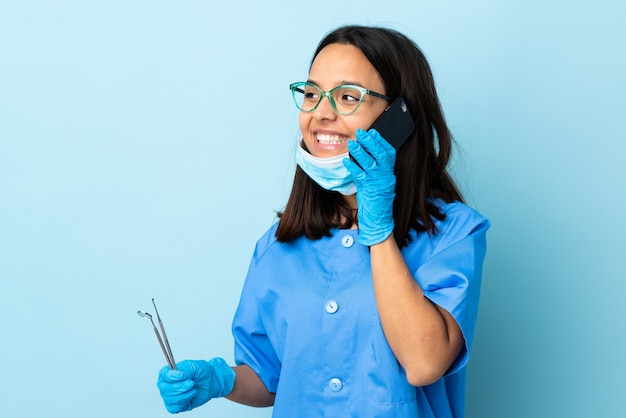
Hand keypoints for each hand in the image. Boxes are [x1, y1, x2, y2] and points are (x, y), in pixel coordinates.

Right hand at [157, 358, 235, 413]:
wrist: (211, 381)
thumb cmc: (201, 371)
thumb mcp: (193, 366)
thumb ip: (185, 370)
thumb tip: (179, 376)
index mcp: (168, 372)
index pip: (163, 375)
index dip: (172, 376)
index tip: (183, 375)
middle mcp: (166, 385)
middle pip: (165, 389)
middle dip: (180, 387)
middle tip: (191, 383)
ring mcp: (170, 396)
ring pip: (170, 399)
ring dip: (184, 394)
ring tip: (193, 389)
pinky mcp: (176, 405)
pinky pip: (174, 408)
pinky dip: (184, 402)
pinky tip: (190, 396)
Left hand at [344, 129, 395, 245]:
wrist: (379, 221)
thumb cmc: (376, 202)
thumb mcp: (377, 183)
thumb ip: (372, 170)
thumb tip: (361, 154)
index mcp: (389, 173)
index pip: (388, 153)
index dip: (381, 141)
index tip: (373, 132)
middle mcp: (386, 176)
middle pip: (380, 155)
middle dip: (370, 142)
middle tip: (360, 132)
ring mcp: (378, 182)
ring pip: (370, 163)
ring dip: (360, 152)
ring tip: (351, 143)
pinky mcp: (370, 189)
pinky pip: (360, 175)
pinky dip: (352, 166)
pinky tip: (346, 160)